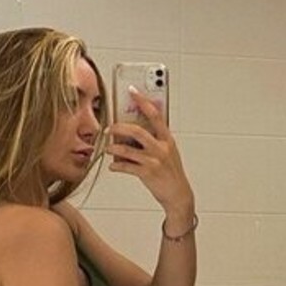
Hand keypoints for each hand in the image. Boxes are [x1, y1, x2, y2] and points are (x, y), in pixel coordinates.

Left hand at [107, 89, 194, 218]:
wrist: (178, 195)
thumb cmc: (171, 173)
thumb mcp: (168, 152)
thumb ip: (154, 139)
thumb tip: (132, 130)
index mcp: (167, 139)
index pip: (155, 114)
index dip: (143, 101)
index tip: (132, 90)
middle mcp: (162, 147)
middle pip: (137, 130)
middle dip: (119, 127)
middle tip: (109, 128)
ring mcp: (155, 160)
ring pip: (127, 149)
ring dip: (113, 148)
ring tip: (108, 148)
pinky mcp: (148, 173)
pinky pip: (126, 166)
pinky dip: (116, 165)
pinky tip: (113, 165)